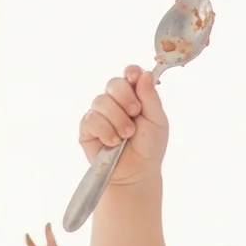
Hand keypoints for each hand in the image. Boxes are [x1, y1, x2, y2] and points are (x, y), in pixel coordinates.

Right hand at [78, 65, 167, 187]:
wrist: (137, 172)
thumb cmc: (149, 147)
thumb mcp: (157, 121)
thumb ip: (150, 97)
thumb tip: (143, 74)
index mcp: (134, 96)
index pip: (129, 74)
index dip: (130, 72)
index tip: (134, 77)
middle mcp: (115, 102)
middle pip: (113, 83)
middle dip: (126, 98)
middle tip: (135, 114)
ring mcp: (100, 114)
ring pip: (101, 101)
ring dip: (118, 120)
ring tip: (126, 135)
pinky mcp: (87, 128)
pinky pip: (92, 119)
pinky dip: (105, 130)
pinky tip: (112, 142)